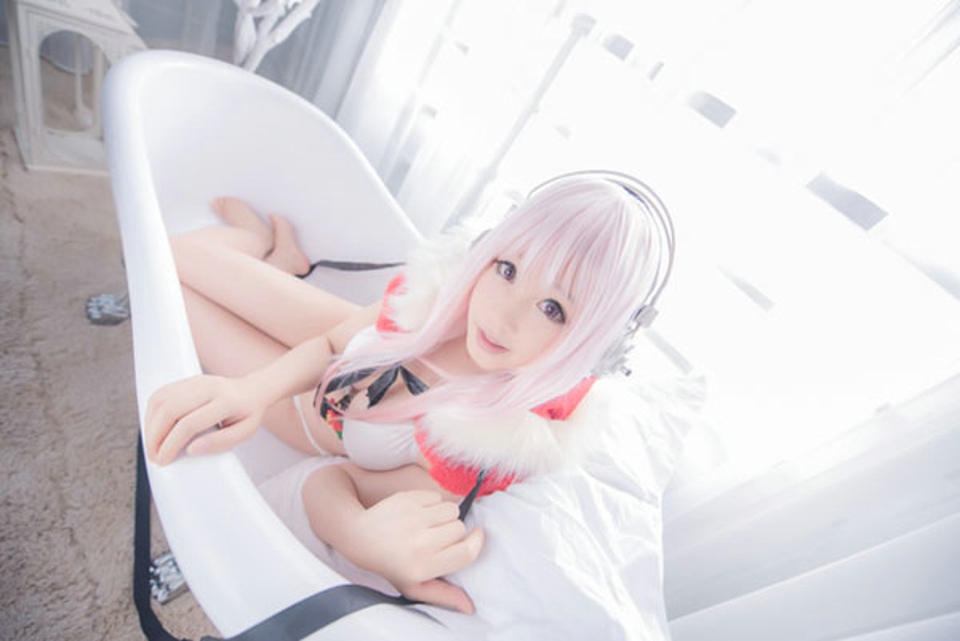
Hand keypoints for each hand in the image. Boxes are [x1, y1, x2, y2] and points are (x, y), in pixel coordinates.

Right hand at [145, 374, 264, 463]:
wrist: (252, 390)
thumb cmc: (248, 413)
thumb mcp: (245, 432)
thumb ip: (220, 442)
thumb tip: (192, 450)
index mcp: (226, 401)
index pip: (189, 423)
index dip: (171, 444)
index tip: (164, 460)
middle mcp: (208, 387)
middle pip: (170, 409)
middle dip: (155, 436)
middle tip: (154, 456)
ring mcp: (195, 381)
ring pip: (161, 400)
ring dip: (150, 425)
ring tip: (152, 445)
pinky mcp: (186, 380)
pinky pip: (160, 394)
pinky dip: (152, 413)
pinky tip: (154, 428)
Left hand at [345, 490, 484, 613]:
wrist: (361, 537)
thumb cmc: (391, 564)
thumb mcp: (414, 586)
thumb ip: (443, 595)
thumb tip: (469, 607)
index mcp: (424, 566)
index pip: (467, 552)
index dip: (476, 542)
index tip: (475, 537)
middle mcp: (420, 543)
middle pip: (460, 528)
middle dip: (452, 531)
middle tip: (435, 537)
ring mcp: (414, 518)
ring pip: (451, 510)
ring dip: (445, 515)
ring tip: (428, 523)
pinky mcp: (408, 499)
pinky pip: (437, 496)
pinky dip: (432, 503)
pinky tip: (418, 513)